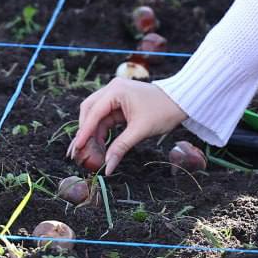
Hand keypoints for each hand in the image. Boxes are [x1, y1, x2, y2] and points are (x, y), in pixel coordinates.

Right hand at [68, 77, 187, 174]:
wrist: (181, 101)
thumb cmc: (163, 112)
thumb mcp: (140, 131)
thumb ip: (121, 148)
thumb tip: (107, 168)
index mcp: (116, 90)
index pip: (93, 112)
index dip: (83, 132)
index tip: (76, 148)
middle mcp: (112, 89)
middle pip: (89, 111)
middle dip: (84, 132)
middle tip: (77, 153)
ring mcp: (115, 95)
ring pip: (96, 116)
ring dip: (92, 133)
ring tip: (87, 153)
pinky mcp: (120, 103)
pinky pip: (105, 118)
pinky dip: (101, 131)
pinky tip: (99, 147)